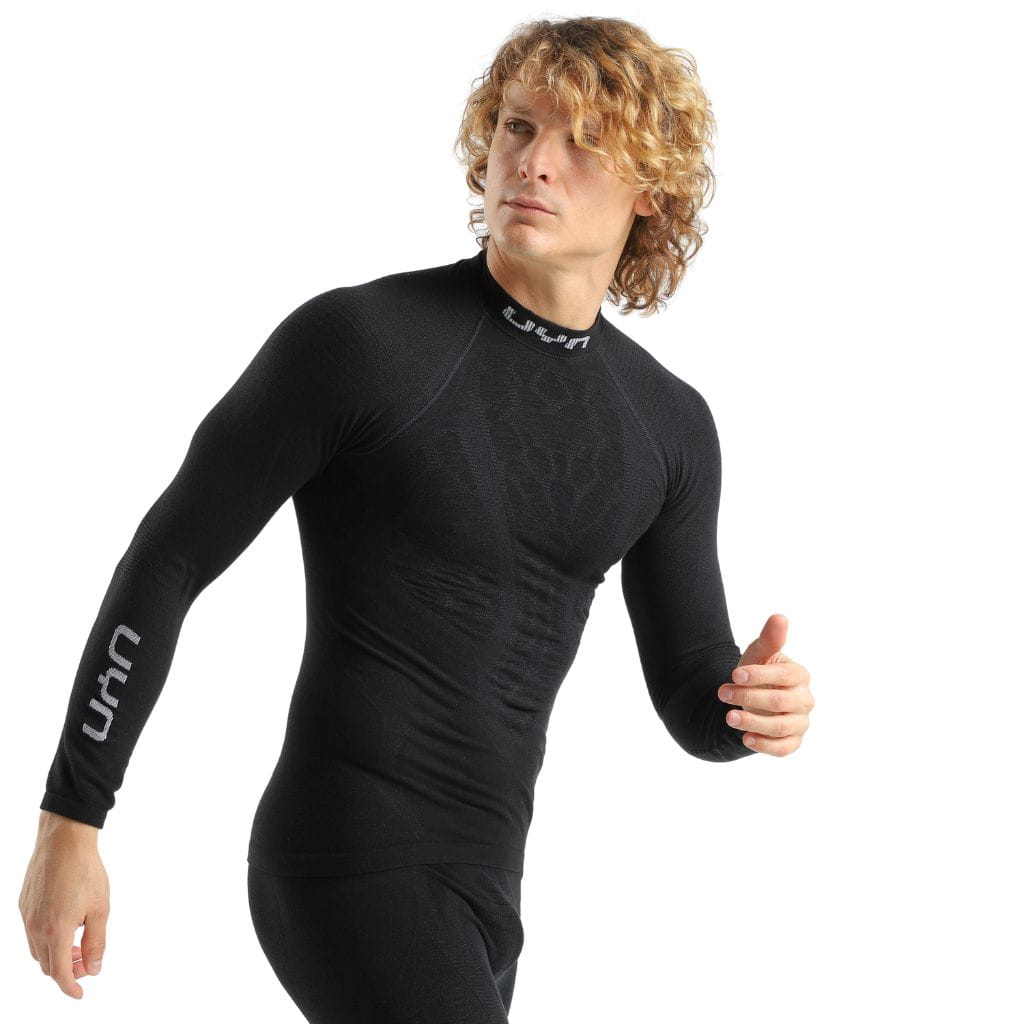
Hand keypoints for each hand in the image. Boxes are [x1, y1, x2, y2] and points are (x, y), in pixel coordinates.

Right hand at [19, 812, 108, 998]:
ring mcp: (26, 916)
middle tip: (86, 961)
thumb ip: (96, 942)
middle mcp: (35, 927)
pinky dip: (46, 938)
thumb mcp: (100, 908)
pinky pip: (32, 931)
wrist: (64, 840)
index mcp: (56, 931)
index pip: (59, 973)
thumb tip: (94, 969)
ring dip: (56, 954)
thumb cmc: (86, 870)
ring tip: (77, 943)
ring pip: (37, 950)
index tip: (81, 993)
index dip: (70, 987)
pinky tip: (65, 923)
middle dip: (66, 970)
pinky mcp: (23, 904)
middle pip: (47, 965)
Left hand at [717, 613, 812, 756]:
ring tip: (728, 718)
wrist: (752, 698)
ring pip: (781, 726)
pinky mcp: (792, 741)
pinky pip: (783, 748)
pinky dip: (766, 745)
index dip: (760, 675)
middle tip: (723, 693)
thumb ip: (769, 639)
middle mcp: (804, 700)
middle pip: (781, 701)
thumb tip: (779, 617)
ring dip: (754, 723)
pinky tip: (745, 739)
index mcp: (799, 675)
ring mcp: (800, 722)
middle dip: (749, 697)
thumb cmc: (758, 673)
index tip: (734, 674)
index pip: (785, 675)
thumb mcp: (759, 654)